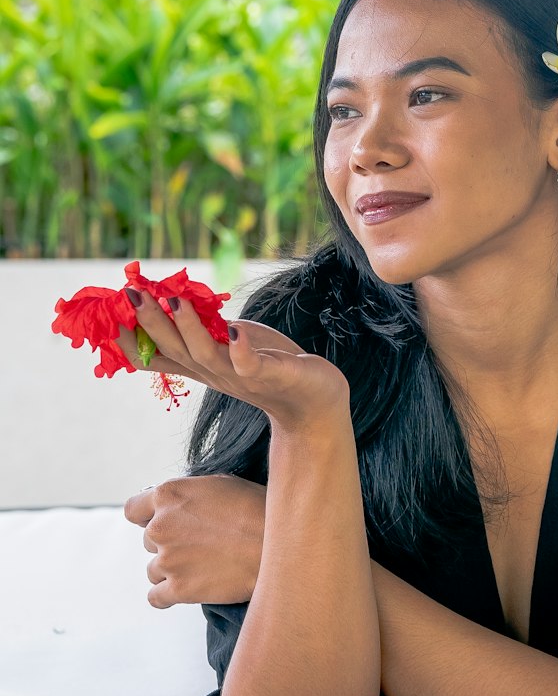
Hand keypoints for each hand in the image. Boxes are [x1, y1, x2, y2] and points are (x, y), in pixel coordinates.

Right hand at [115, 288, 349, 434]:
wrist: (312, 402)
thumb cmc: (268, 366)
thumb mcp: (226, 345)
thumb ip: (200, 330)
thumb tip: (167, 303)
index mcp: (200, 366)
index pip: (155, 355)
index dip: (130, 337)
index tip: (108, 312)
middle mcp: (213, 373)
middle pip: (173, 349)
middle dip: (150, 321)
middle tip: (131, 292)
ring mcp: (239, 375)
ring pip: (205, 354)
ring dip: (188, 327)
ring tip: (174, 300)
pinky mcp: (270, 375)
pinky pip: (252, 364)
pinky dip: (243, 350)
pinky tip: (237, 331)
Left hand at [123, 474, 266, 607]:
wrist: (278, 545)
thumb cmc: (257, 509)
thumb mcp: (220, 483)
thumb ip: (190, 493)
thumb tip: (181, 504)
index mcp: (169, 495)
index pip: (133, 509)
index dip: (148, 516)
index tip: (163, 521)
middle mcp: (161, 526)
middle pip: (149, 540)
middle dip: (169, 542)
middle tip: (198, 544)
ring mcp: (167, 559)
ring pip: (153, 569)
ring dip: (171, 568)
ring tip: (201, 566)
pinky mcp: (178, 589)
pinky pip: (156, 597)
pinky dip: (168, 594)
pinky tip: (187, 588)